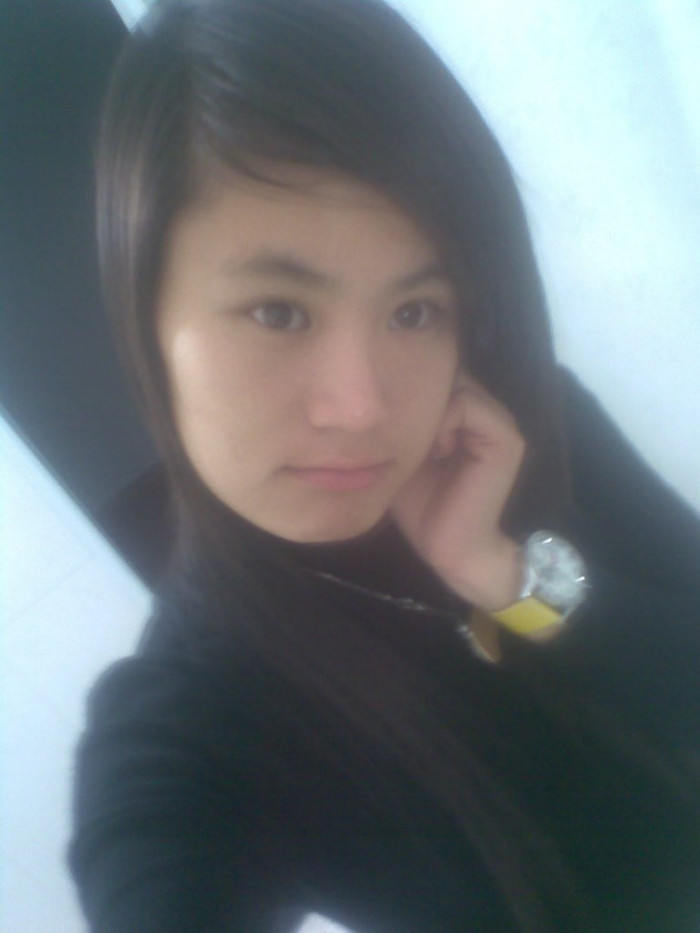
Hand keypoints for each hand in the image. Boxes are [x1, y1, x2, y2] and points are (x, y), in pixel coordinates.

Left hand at [391, 374, 525, 611]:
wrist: (450, 549)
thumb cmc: (419, 505)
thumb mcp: (398, 451)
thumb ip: (393, 419)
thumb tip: (370, 388)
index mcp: (461, 411)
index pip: (433, 372)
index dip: (407, 385)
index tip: (388, 420)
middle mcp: (484, 409)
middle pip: (442, 371)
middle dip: (415, 393)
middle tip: (400, 430)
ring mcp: (499, 421)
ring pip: (452, 383)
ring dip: (428, 409)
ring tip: (421, 446)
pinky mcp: (506, 438)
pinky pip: (466, 404)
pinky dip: (442, 421)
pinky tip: (435, 451)